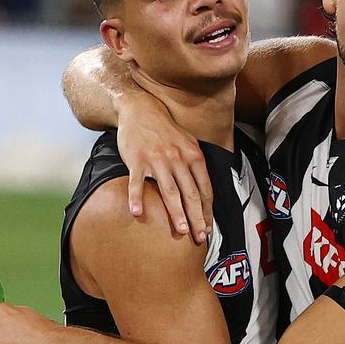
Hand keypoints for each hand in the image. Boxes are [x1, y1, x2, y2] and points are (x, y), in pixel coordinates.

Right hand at [117, 79, 213, 243]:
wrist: (140, 107)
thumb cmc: (165, 130)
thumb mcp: (189, 143)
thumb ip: (197, 166)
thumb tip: (206, 194)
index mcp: (193, 156)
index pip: (204, 189)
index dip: (207, 211)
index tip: (208, 228)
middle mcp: (178, 158)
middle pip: (190, 193)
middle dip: (196, 217)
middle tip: (199, 237)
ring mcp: (157, 159)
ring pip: (169, 191)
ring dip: (176, 213)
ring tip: (180, 231)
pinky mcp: (137, 159)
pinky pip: (137, 181)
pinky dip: (136, 197)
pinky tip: (137, 212)